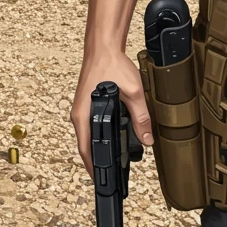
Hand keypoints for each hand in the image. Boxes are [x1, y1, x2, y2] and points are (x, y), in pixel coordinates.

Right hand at [70, 46, 154, 178]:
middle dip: (97, 161)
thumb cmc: (111, 65)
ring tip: (110, 161)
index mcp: (84, 115)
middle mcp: (79, 114)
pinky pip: (91, 125)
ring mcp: (82, 109)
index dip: (93, 167)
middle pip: (86, 145)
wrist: (103, 46)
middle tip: (109, 175)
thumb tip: (147, 138)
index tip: (101, 180)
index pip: (86, 149)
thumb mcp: (131, 91)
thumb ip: (140, 116)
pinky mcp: (87, 103)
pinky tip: (111, 137)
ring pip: (89, 135)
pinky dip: (100, 135)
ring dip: (98, 148)